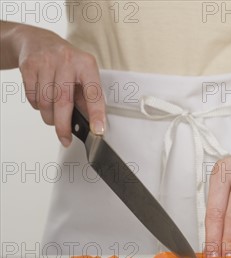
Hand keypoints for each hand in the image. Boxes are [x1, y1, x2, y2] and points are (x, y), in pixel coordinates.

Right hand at [15, 24, 104, 145]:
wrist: (39, 41)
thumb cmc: (67, 63)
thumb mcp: (83, 75)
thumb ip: (87, 97)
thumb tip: (92, 123)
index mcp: (86, 65)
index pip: (93, 93)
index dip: (96, 114)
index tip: (98, 130)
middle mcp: (67, 61)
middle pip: (63, 102)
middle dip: (63, 126)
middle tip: (65, 139)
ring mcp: (46, 62)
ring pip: (45, 102)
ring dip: (49, 117)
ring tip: (53, 117)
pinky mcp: (29, 66)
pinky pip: (32, 97)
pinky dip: (37, 106)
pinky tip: (42, 101)